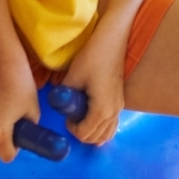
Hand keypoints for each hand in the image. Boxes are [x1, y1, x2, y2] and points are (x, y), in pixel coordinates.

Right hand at [0, 46, 39, 162]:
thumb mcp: (33, 108)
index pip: (7, 156)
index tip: (20, 136)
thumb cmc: (20, 83)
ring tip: (1, 115)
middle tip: (12, 125)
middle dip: (3, 143)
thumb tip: (23, 134)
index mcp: (0, 132)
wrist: (2, 59)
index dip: (15, 148)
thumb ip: (29, 127)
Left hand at [60, 12, 127, 145]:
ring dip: (93, 133)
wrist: (113, 40)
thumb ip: (64, 95)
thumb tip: (59, 103)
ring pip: (107, 133)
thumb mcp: (73, 77)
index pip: (85, 133)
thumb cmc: (92, 56)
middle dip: (81, 132)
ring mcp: (119, 107)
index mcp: (101, 109)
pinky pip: (113, 124)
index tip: (65, 117)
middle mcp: (113, 112)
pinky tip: (94, 122)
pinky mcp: (120, 100)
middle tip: (71, 119)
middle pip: (96, 137)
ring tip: (81, 120)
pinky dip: (103, 128)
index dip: (71, 129)